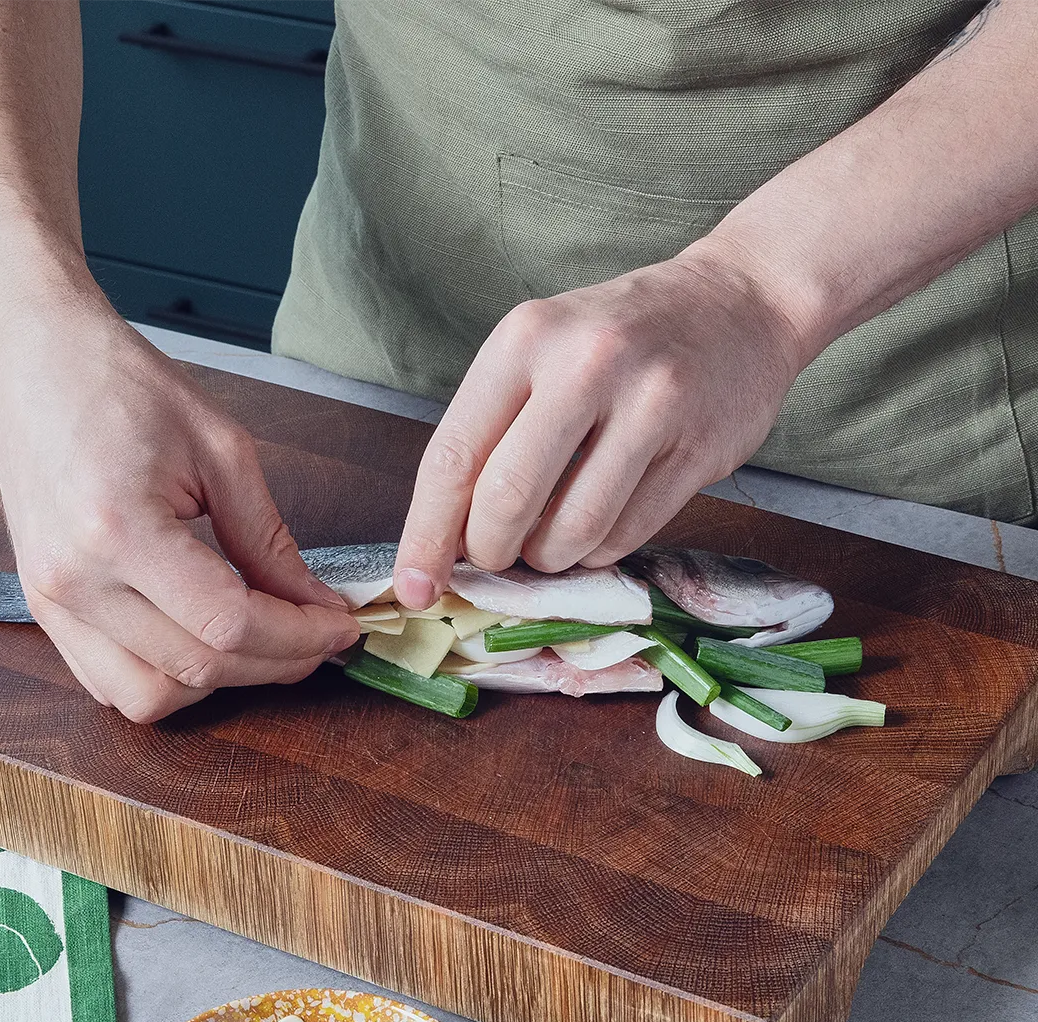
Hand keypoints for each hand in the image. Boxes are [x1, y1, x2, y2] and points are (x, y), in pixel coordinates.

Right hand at [0, 291, 359, 721]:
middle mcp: (74, 581)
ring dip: (220, 683)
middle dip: (277, 661)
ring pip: (149, 696)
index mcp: (119, 529)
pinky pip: (108, 684)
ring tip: (264, 642)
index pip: (228, 623)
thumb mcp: (221, 450)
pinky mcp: (41, 609)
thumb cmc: (124, 388)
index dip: (298, 635)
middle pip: (197, 667)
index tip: (341, 625)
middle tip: (320, 635)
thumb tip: (316, 604)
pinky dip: (167, 679)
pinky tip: (206, 643)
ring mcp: (49, 602)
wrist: (36, 366)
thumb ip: (268, 539)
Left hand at [393, 242, 805, 608]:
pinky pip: (626, 538)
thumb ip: (490, 433)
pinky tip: (600, 523)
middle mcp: (586, 365)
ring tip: (551, 537)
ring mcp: (650, 407)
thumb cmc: (617, 337)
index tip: (413, 587)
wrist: (740, 302)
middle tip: (495, 556)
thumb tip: (442, 541)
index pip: (454, 457)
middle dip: (490, 551)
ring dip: (549, 559)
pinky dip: (598, 551)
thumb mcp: (540, 351)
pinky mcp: (699, 450)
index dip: (426, 536)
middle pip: (507, 502)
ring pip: (571, 533)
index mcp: (525, 338)